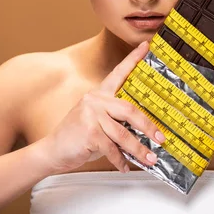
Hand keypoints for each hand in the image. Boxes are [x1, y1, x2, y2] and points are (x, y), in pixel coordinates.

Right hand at [39, 41, 165, 173]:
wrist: (52, 150)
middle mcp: (96, 100)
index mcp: (100, 94)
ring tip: (150, 159)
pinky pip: (111, 148)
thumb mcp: (98, 121)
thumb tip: (145, 129)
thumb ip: (116, 119)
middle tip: (161, 138)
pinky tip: (126, 167)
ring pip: (123, 134)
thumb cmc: (79, 136)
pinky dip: (121, 160)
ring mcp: (91, 115)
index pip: (119, 73)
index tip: (146, 46)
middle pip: (130, 111)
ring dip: (139, 150)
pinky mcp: (89, 132)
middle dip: (148, 127)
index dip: (133, 59)